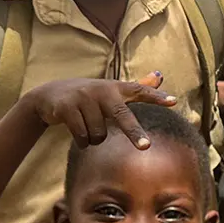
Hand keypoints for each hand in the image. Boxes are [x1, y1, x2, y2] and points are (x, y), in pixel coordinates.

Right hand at [24, 72, 174, 148]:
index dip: (157, 96)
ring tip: (87, 126)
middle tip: (146, 146)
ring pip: (99, 134)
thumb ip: (138, 86)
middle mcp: (101, 90)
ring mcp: (83, 98)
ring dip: (95, 138)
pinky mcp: (67, 108)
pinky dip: (82, 141)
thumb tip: (161, 75)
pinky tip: (78, 132)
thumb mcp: (113, 90)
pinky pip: (82, 136)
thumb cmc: (90, 96)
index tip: (174, 102)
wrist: (49, 95)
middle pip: (121, 115)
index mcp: (116, 87)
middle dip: (134, 132)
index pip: (140, 90)